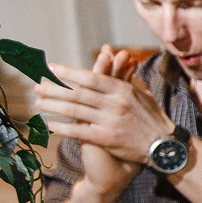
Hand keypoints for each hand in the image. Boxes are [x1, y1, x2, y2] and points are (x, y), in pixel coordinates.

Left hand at [33, 56, 176, 172]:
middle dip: (54, 89)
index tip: (50, 68)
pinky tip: (49, 124)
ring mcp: (110, 121)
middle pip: (77, 93)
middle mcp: (116, 104)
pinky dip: (62, 127)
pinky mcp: (107, 138)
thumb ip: (124, 76)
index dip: (67, 72)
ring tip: (38, 103)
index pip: (90, 77)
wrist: (164, 146)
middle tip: (37, 86)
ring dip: (53, 106)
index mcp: (123, 90)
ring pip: (74, 111)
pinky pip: (78, 131)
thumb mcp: (142, 93)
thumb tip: (110, 56)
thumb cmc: (151, 117)